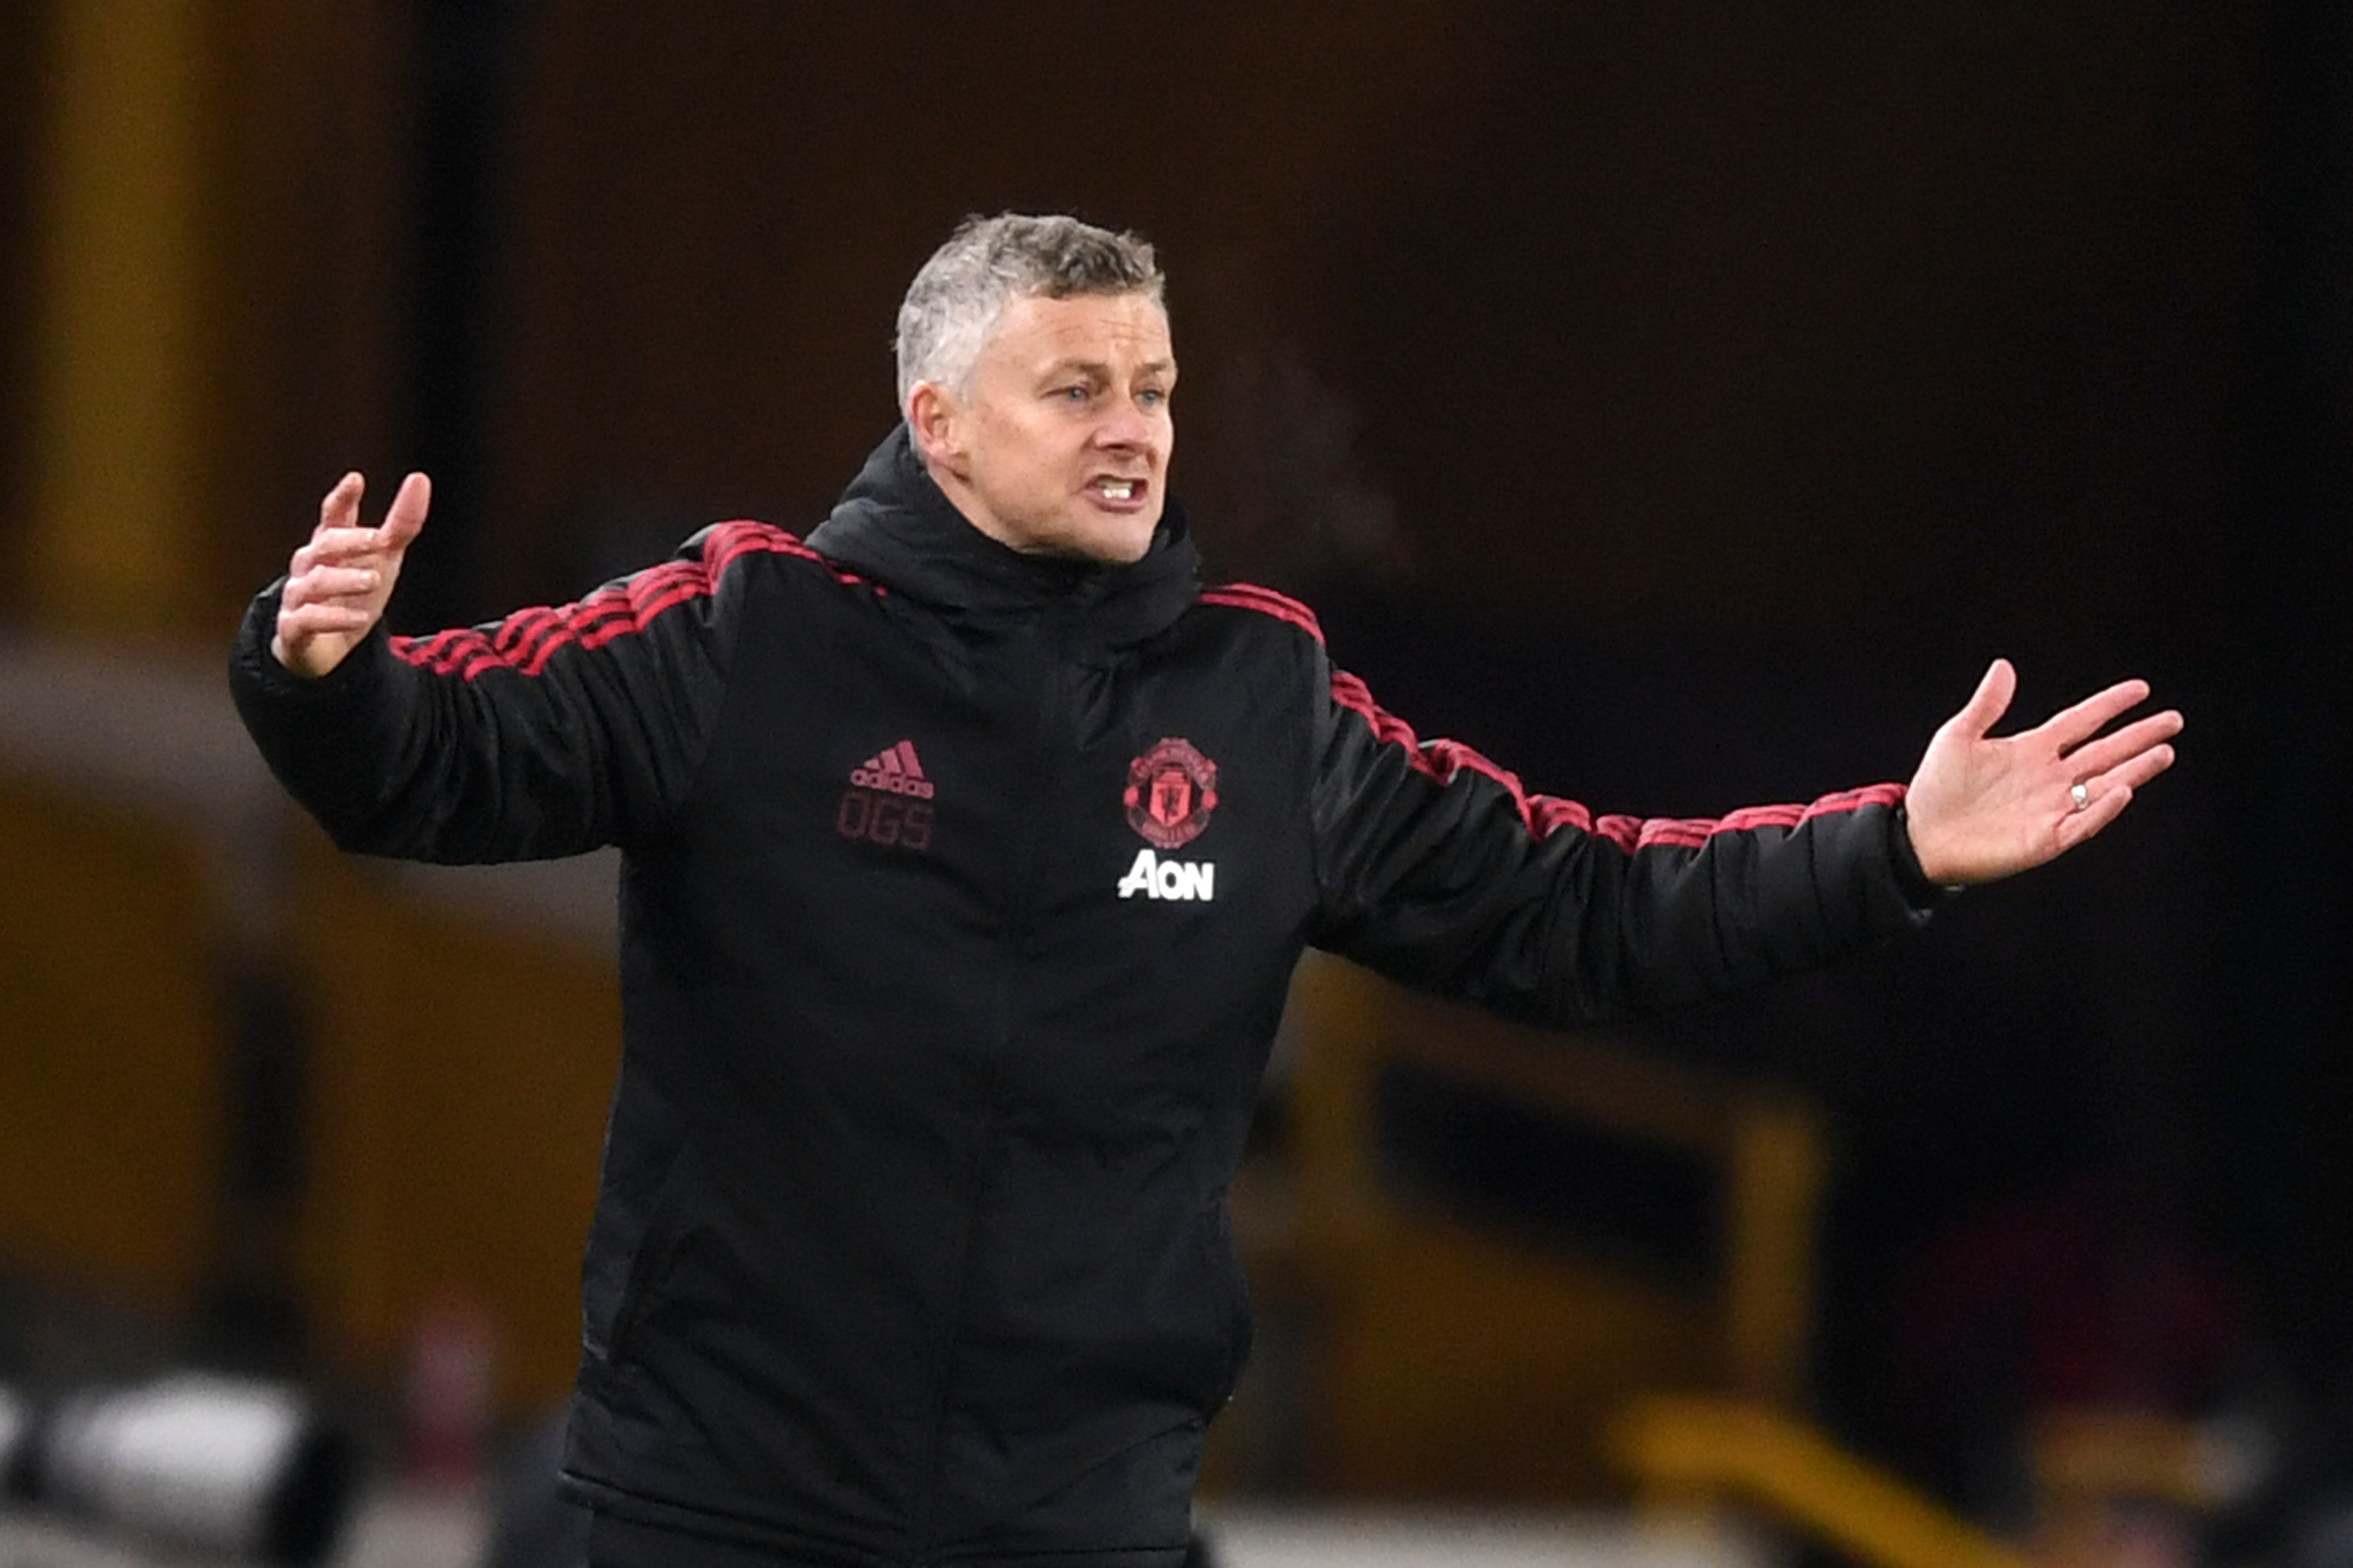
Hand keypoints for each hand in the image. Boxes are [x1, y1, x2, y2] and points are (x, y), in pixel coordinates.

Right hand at [271, 471, 430, 677]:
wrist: (329, 648)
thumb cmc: (352, 593)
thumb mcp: (383, 558)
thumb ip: (400, 523)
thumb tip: (419, 479)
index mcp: (330, 544)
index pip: (333, 516)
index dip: (342, 498)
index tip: (355, 480)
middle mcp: (309, 565)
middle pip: (323, 545)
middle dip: (349, 541)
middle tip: (378, 541)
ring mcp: (298, 597)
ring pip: (315, 582)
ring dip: (344, 580)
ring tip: (373, 581)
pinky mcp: (293, 629)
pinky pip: (307, 620)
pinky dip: (333, 619)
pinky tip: (359, 618)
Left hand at [1904, 658, 2180, 884]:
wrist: (1919, 836)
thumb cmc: (1937, 787)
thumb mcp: (1958, 737)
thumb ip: (1986, 705)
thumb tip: (2004, 666)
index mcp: (2031, 750)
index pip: (2080, 723)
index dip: (2109, 706)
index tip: (2141, 689)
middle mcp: (2049, 778)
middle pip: (2104, 753)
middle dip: (2138, 737)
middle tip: (2173, 720)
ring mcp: (2051, 809)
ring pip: (2103, 786)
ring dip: (2134, 770)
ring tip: (2164, 751)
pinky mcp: (2046, 839)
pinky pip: (2082, 823)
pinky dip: (2103, 808)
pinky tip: (2122, 789)